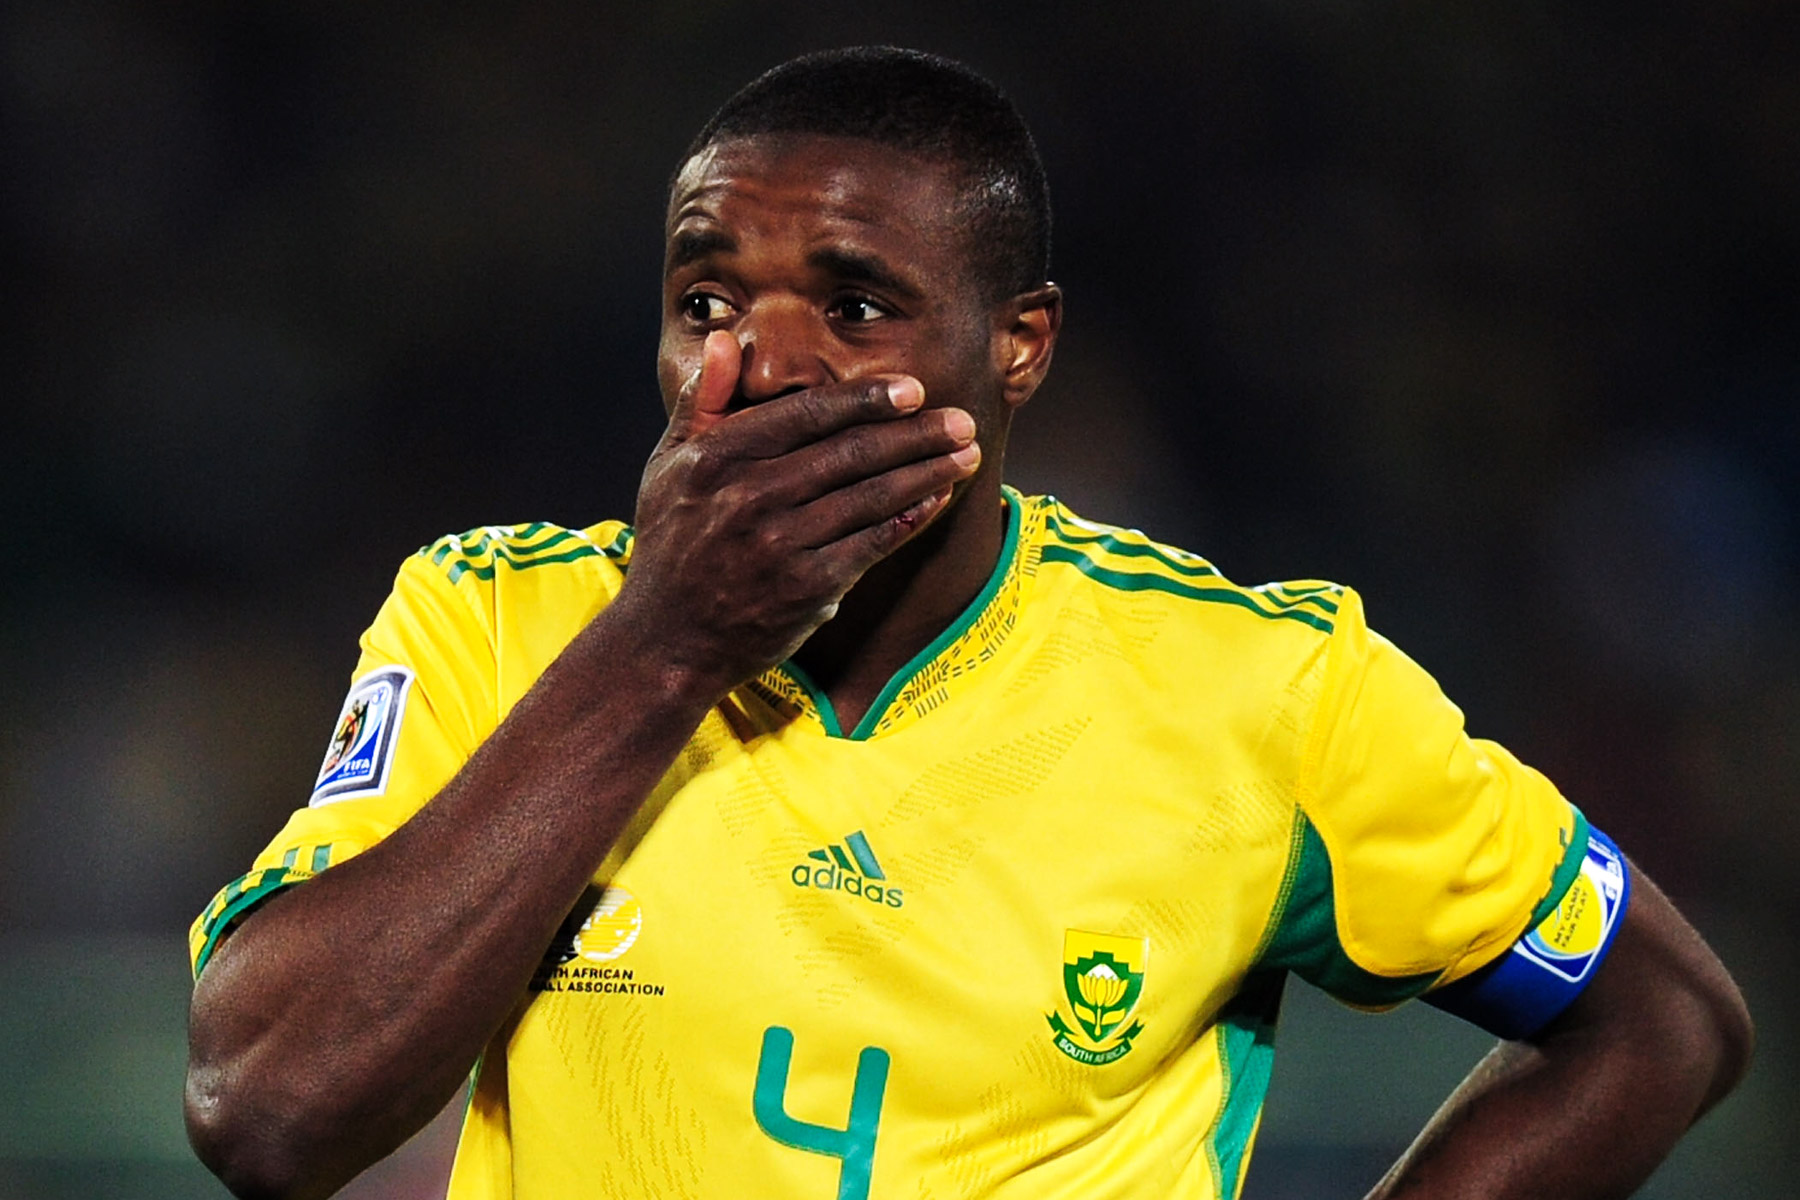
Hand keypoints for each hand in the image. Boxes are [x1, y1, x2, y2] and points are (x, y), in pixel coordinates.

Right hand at [617, 331, 980, 695]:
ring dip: (926, 472)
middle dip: (915, 433)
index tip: (912, 389)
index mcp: (718, 457)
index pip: (806, 414)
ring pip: (870, 496)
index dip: (866, 399)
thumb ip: (702, 401)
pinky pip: (871, 543)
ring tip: (966, 454)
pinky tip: (936, 498)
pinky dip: (909, 518)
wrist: (665, 641)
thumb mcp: (668, 465)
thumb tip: (725, 339)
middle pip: (850, 452)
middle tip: (960, 420)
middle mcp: (748, 496)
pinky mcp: (805, 589)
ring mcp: (779, 544)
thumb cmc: (672, 546)